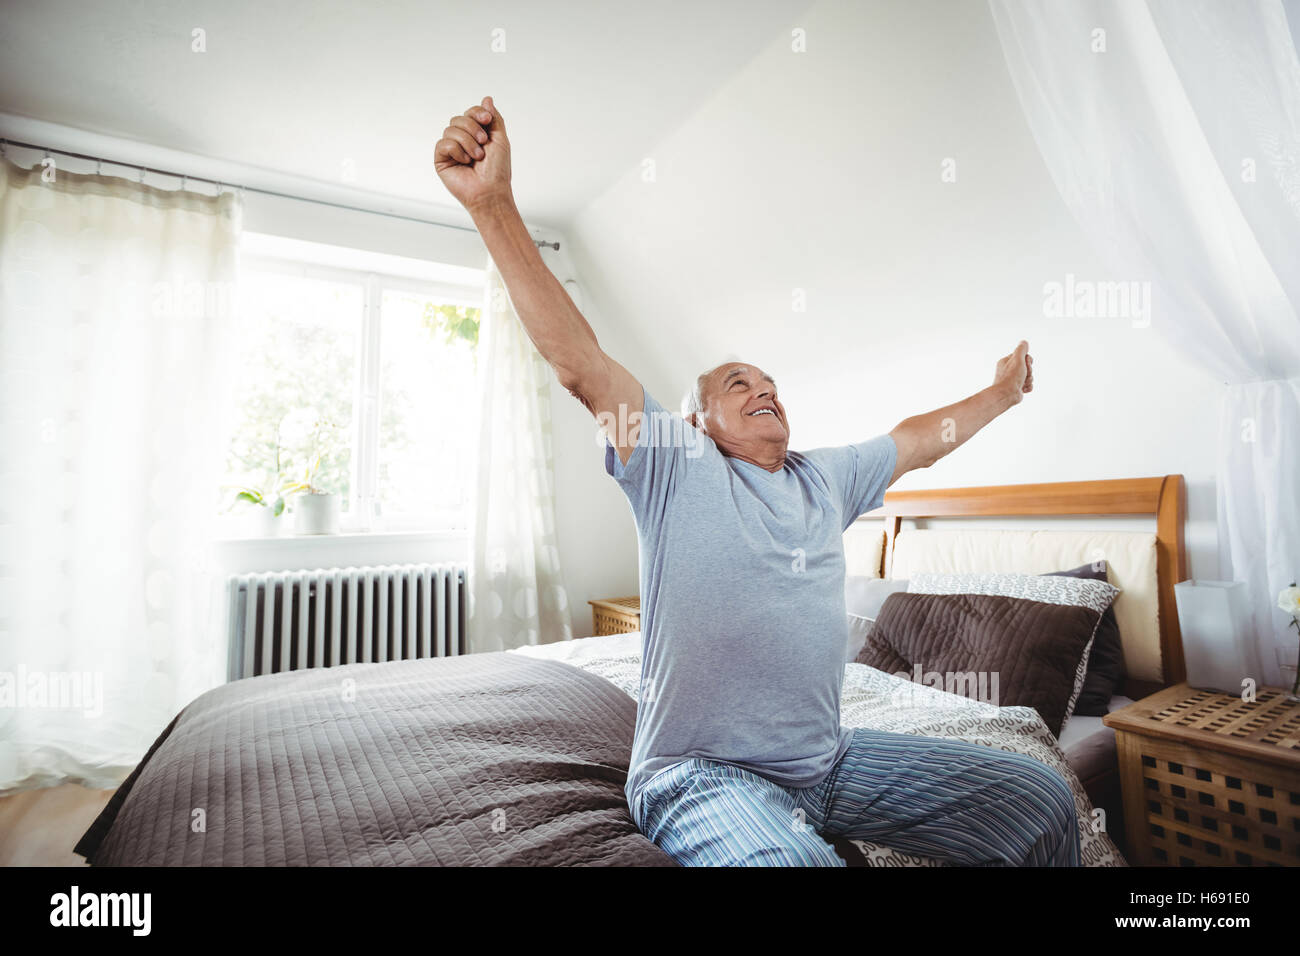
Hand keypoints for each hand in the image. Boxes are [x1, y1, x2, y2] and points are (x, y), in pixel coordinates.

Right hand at [435, 96, 511, 213]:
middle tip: (483, 144)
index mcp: (476, 135)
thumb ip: (494, 118)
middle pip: (458, 118)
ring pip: (450, 129)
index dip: (477, 113)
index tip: (487, 121)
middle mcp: (462, 141)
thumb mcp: (501, 139)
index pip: (470, 113)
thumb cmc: (498, 170)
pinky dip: (456, 151)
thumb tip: (487, 99)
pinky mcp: (441, 160)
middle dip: (472, 129)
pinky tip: (464, 162)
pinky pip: (443, 143)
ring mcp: (451, 150)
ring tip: (476, 157)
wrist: (490, 191)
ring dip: (467, 142)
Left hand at [993, 340, 1033, 404]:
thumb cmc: (1011, 377)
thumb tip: (1024, 342)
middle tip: (1024, 374)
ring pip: (1029, 376)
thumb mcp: (1017, 359)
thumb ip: (1021, 349)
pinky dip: (1028, 387)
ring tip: (1022, 383)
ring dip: (1029, 379)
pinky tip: (1023, 389)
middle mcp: (1009, 370)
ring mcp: (1013, 379)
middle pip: (1027, 366)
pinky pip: (1028, 385)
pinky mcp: (1017, 388)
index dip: (1027, 360)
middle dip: (1029, 371)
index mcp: (1006, 361)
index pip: (1022, 356)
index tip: (1025, 363)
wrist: (1006, 395)